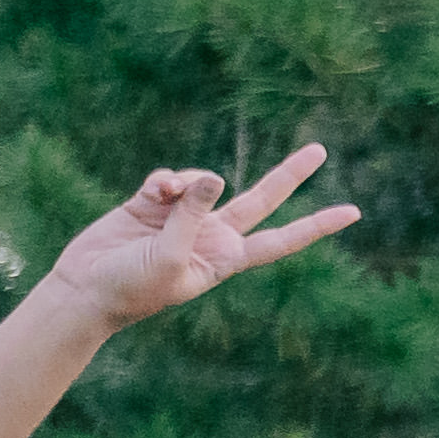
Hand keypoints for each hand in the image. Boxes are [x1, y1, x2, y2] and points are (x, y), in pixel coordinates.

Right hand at [36, 146, 366, 340]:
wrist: (84, 288)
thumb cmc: (132, 286)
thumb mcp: (170, 254)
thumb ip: (194, 214)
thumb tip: (216, 175)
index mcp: (227, 258)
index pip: (283, 240)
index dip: (317, 226)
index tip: (354, 212)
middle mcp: (212, 235)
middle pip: (262, 200)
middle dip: (290, 174)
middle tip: (320, 149)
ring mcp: (184, 217)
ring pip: (205, 181)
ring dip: (189, 182)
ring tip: (165, 198)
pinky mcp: (152, 202)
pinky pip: (171, 178)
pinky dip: (166, 180)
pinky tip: (155, 190)